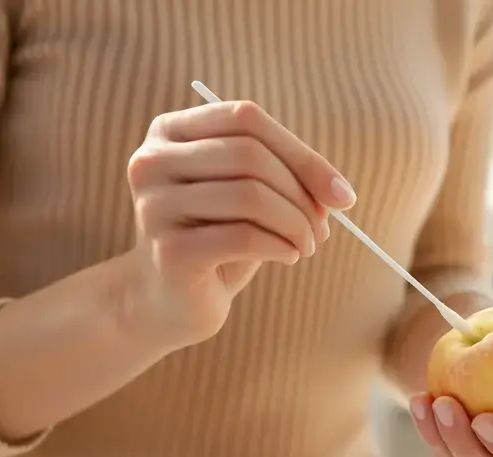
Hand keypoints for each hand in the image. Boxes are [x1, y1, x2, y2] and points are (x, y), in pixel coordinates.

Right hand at [123, 100, 356, 352]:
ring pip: (250, 195)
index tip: (342, 195)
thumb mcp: (248, 196)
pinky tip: (289, 257)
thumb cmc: (216, 241)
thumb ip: (282, 175)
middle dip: (301, 194)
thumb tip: (336, 190)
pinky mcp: (168, 252)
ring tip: (307, 245)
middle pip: (249, 154)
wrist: (169, 302)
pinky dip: (280, 246)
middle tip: (322, 228)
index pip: (246, 119)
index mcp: (169, 132)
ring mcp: (155, 207)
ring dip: (296, 224)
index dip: (302, 154)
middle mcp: (151, 162)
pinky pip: (243, 237)